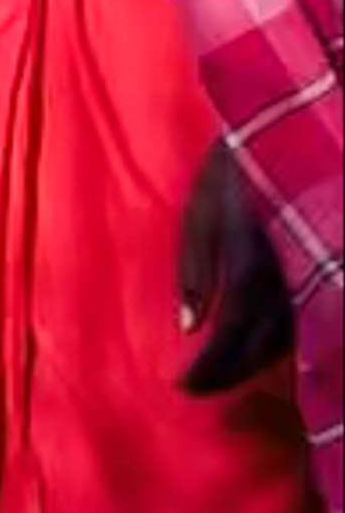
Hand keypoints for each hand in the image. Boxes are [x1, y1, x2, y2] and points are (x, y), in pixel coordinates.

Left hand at [178, 140, 295, 399]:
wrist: (295, 125)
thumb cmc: (239, 163)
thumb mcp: (202, 208)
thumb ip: (194, 269)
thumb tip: (188, 328)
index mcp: (255, 262)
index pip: (233, 335)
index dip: (211, 369)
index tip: (184, 388)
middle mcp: (293, 275)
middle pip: (266, 345)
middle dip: (233, 372)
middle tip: (200, 388)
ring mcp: (319, 271)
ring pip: (294, 336)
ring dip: (260, 359)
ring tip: (227, 370)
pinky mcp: (329, 264)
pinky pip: (313, 315)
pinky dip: (287, 336)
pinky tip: (264, 341)